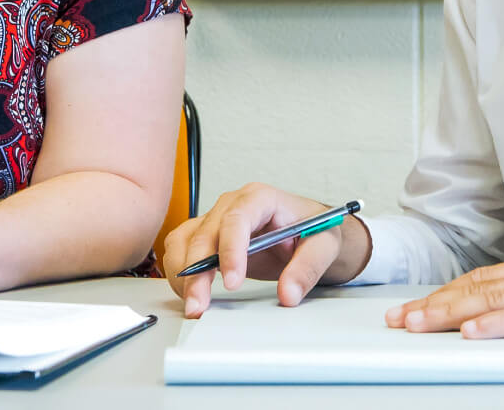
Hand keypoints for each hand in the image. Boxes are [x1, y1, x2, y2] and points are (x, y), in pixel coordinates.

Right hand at [163, 183, 369, 318]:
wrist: (308, 233)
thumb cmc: (314, 231)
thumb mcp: (323, 247)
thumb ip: (307, 269)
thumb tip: (288, 293)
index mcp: (261, 198)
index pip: (237, 218)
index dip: (230, 249)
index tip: (232, 282)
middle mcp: (232, 205)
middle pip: (205, 233)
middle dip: (198, 271)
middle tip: (200, 304)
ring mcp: (216, 220)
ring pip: (185, 241)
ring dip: (183, 274)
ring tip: (193, 304)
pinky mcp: (208, 238)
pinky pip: (181, 249)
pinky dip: (179, 272)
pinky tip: (189, 293)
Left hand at [388, 230, 503, 340]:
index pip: (486, 281)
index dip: (448, 294)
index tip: (418, 307)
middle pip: (477, 288)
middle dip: (433, 304)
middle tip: (397, 318)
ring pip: (493, 300)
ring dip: (449, 313)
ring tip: (416, 324)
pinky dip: (496, 324)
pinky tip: (472, 332)